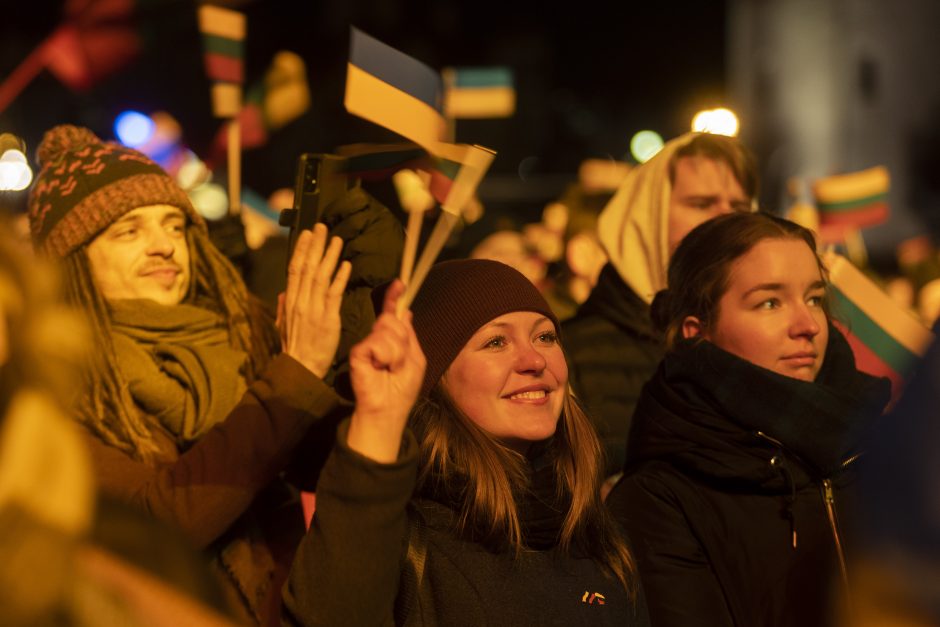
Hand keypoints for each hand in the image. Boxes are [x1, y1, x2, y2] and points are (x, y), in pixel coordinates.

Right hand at [276, 223, 350, 377]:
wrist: (301, 367)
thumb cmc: (294, 347)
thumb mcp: (283, 325)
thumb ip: (284, 307)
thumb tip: (284, 292)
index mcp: (291, 301)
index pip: (295, 269)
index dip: (301, 250)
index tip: (307, 234)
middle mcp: (301, 301)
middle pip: (308, 267)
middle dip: (315, 246)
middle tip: (322, 227)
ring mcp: (314, 309)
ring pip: (321, 276)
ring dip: (329, 256)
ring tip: (337, 240)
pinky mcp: (328, 318)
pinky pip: (334, 294)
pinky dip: (340, 278)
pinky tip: (346, 265)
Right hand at [346, 280, 425, 462]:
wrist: (387, 410)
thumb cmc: (401, 389)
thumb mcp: (414, 359)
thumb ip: (408, 335)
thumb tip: (405, 311)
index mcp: (393, 339)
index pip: (394, 315)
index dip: (394, 299)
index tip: (399, 284)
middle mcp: (379, 338)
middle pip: (393, 320)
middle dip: (402, 340)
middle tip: (398, 363)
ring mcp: (367, 344)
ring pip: (388, 331)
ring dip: (396, 352)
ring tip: (389, 368)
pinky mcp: (358, 352)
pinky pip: (379, 343)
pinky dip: (386, 356)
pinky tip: (380, 368)